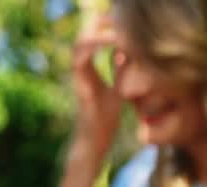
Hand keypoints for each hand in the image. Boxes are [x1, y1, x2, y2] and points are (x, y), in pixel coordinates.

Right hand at [70, 14, 122, 162]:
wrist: (95, 143)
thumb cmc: (105, 120)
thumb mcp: (118, 89)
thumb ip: (120, 71)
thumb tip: (127, 52)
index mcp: (88, 70)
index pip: (90, 38)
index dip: (103, 26)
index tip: (120, 23)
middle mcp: (81, 71)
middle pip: (82, 35)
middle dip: (98, 25)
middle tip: (118, 22)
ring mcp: (79, 78)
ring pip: (79, 44)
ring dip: (98, 33)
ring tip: (118, 32)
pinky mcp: (81, 87)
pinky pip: (81, 60)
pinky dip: (96, 47)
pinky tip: (116, 45)